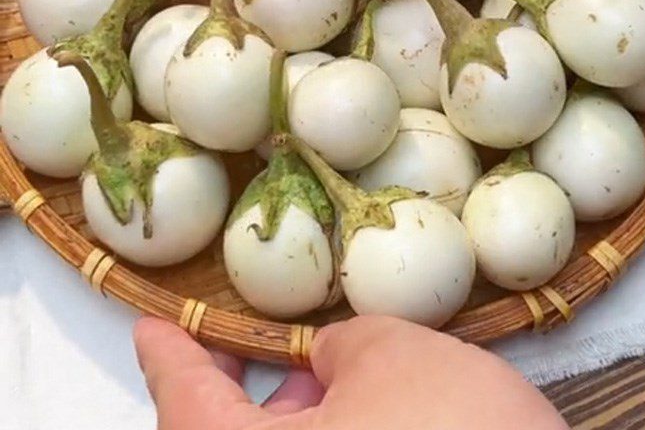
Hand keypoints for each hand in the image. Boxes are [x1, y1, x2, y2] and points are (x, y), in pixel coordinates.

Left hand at [134, 314, 568, 428]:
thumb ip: (344, 342)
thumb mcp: (393, 354)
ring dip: (303, 416)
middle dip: (252, 386)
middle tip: (274, 345)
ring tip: (339, 374)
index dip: (171, 354)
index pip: (186, 403)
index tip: (153, 326)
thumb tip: (329, 358)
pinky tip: (374, 412)